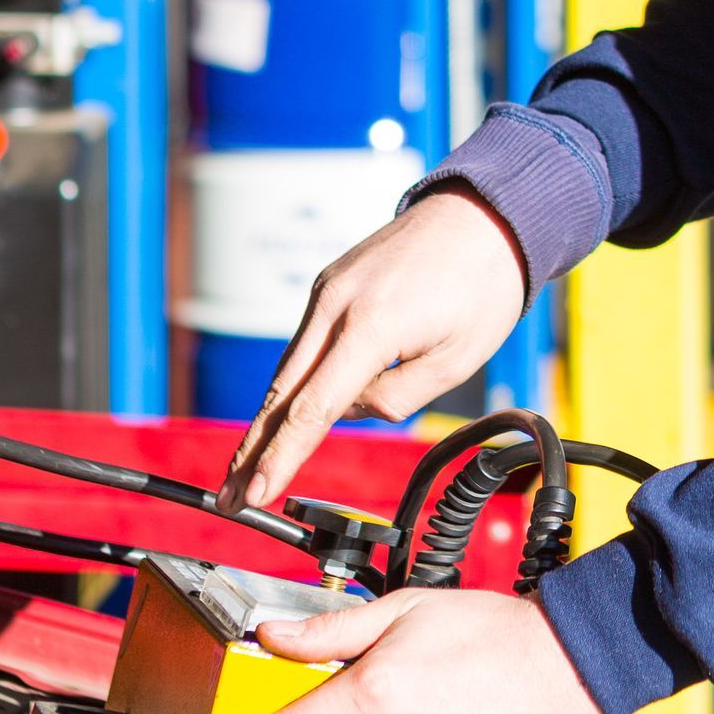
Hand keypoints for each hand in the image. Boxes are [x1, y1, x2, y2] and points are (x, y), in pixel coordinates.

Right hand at [220, 186, 526, 510]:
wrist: (483, 215)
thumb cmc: (481, 285)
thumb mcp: (456, 361)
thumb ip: (396, 399)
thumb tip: (349, 411)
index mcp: (370, 326)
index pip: (313, 409)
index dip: (281, 458)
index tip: (255, 494)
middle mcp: (336, 304)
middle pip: (280, 393)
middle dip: (252, 451)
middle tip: (229, 498)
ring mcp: (328, 289)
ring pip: (288, 368)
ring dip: (267, 420)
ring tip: (249, 468)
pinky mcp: (330, 283)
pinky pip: (305, 344)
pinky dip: (292, 382)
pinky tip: (285, 416)